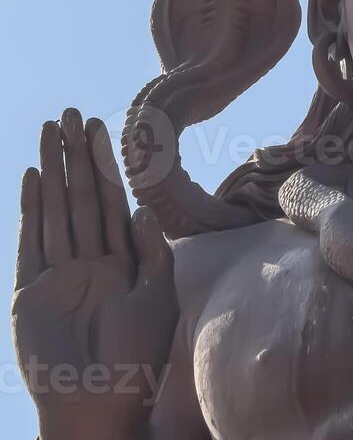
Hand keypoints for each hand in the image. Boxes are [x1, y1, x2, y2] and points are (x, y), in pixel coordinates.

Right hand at [12, 110, 177, 439]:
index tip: (99, 127)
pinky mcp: (30, 292)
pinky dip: (29, 210)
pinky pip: (30, 242)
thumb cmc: (139, 355)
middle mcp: (89, 259)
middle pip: (80, 196)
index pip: (111, 200)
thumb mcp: (157, 295)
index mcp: (122, 258)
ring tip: (48, 132)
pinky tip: (30, 177)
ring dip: (52, 171)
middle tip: (69, 114)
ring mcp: (58, 273)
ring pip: (55, 209)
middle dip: (75, 156)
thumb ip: (150, 250)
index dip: (105, 164)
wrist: (101, 403)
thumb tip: (138, 207)